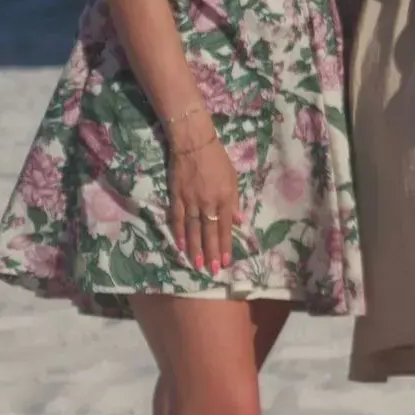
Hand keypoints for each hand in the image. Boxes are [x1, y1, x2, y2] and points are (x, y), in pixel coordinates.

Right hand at [167, 132, 238, 274]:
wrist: (194, 144)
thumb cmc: (217, 160)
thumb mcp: (233, 178)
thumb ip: (234, 201)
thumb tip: (238, 221)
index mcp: (225, 198)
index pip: (226, 227)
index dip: (226, 245)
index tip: (226, 262)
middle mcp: (208, 203)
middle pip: (210, 232)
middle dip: (212, 253)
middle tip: (212, 271)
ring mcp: (191, 201)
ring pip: (193, 230)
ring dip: (196, 249)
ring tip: (197, 265)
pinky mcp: (177, 197)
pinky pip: (177, 219)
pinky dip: (178, 233)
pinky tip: (180, 247)